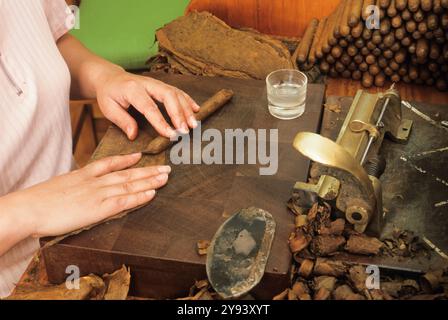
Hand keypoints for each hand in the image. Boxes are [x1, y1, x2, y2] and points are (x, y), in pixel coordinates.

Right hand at [1, 153, 169, 238]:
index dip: (127, 159)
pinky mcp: (99, 208)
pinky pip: (125, 200)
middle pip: (127, 173)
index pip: (110, 163)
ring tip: (166, 176)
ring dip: (150, 180)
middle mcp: (95, 181)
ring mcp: (99, 193)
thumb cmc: (40, 200)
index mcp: (84, 174)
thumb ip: (75, 184)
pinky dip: (140, 196)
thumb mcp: (60, 185)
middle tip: (166, 166)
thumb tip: (81, 188)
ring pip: (130, 184)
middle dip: (148, 170)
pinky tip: (153, 193)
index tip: (139, 155)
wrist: (30, 208)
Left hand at [95, 69, 199, 139]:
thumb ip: (122, 121)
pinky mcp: (162, 85)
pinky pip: (178, 91)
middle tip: (185, 130)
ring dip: (186, 109)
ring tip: (193, 125)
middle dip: (178, 114)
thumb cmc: (109, 94)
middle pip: (168, 96)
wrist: (110, 77)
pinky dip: (188, 101)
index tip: (170, 135)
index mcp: (132, 89)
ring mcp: (157, 83)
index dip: (160, 122)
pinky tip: (197, 110)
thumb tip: (134, 135)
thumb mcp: (109, 108)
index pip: (149, 107)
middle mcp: (147, 84)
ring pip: (176, 93)